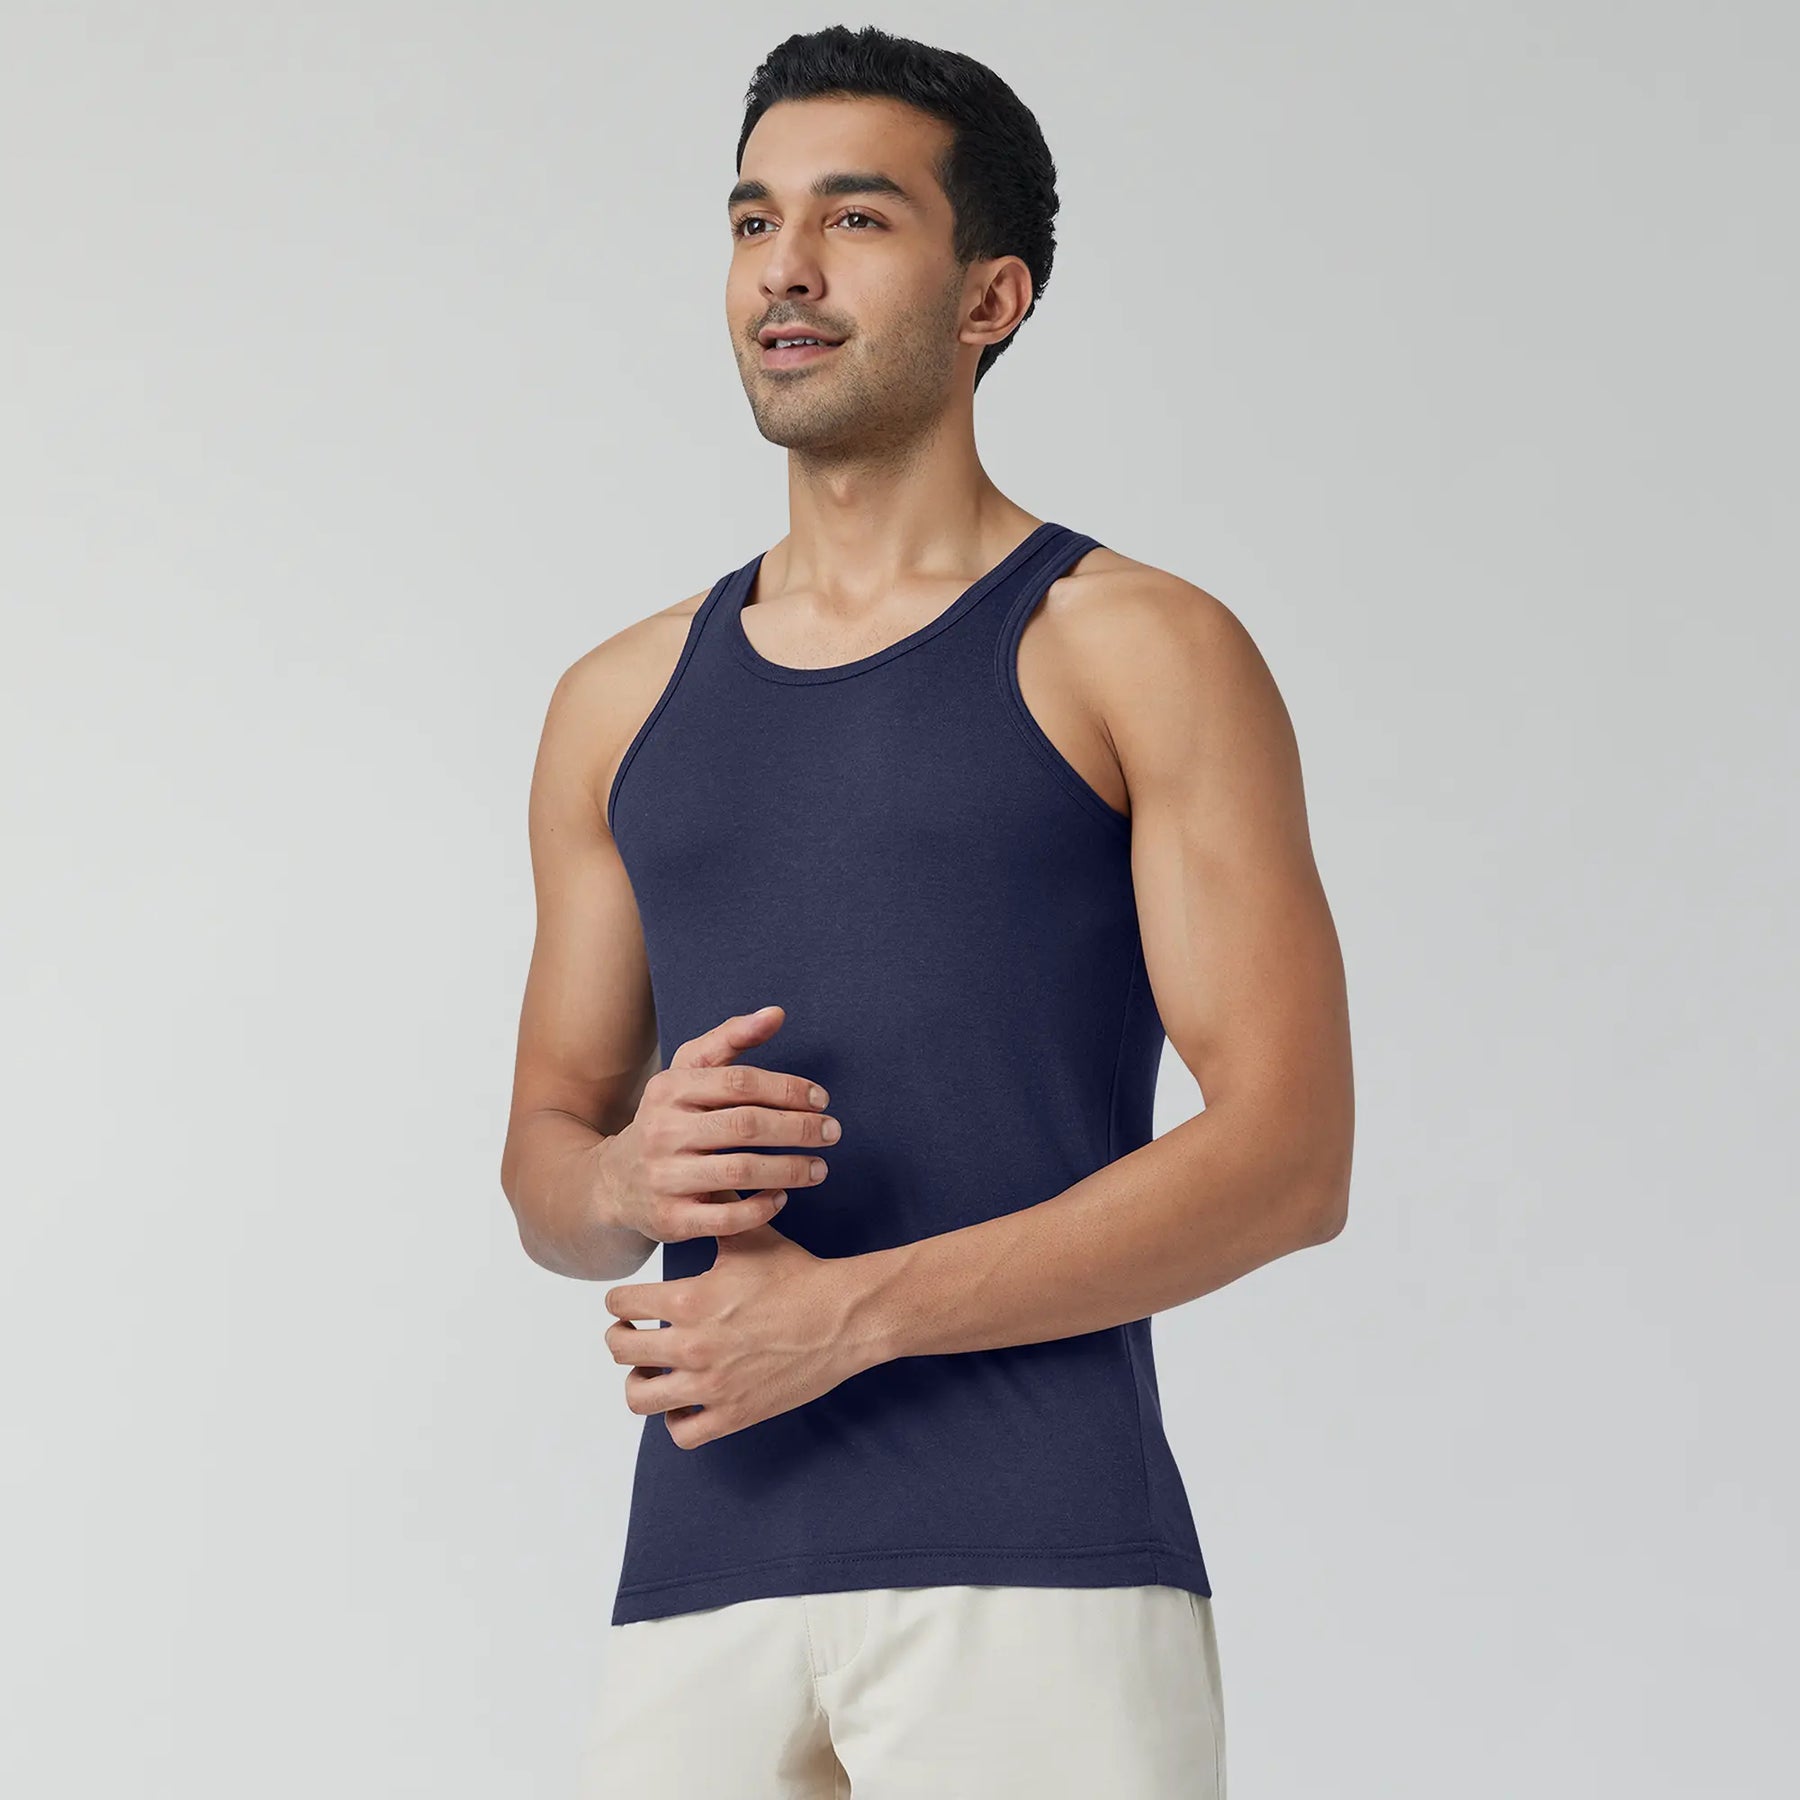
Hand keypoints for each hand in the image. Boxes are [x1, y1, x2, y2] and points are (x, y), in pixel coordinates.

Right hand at [599, 1004, 838, 1243]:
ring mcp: (665, 1177)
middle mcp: (663, 1131)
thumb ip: (731, 1039)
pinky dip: (762, 1208)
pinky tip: (782, 1196)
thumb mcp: (687, 1073)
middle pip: (746, 1125)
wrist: (615, 1182)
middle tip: (832, 1132)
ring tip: (819, 1167)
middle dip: (798, 1128)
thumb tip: (776, 1013)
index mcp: (670, 1089)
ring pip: (741, 1171)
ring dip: (790, 1169)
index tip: (820, 1099)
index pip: (740, 1082)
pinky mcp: (671, 1220)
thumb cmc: (667, 1119)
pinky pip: (727, 1218)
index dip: (787, 1089)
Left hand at [602, 1223, 878, 1447]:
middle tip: (636, 1332)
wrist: (844, 1318)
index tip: (632, 1302)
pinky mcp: (734, 1415)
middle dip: (623, 1336)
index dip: (621, 1300)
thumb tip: (702, 1179)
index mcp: (689, 1299)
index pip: (618, 1303)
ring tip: (656, 1369)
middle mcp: (692, 1346)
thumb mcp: (751, 1237)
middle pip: (620, 1349)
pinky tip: (687, 1399)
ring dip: (641, 1381)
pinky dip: (676, 1418)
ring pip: (639, 1397)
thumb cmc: (798, 1275)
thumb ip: (718, 1210)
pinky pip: (682, 1432)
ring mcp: (711, 1386)